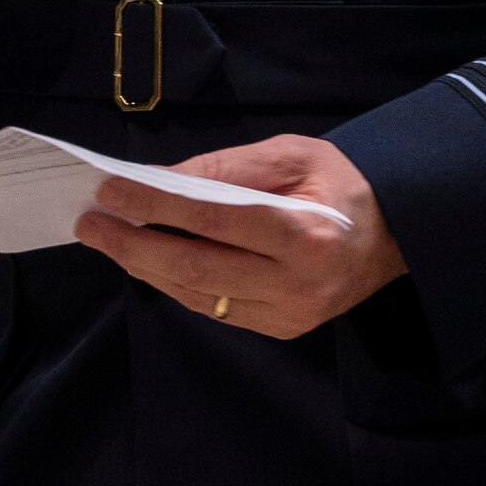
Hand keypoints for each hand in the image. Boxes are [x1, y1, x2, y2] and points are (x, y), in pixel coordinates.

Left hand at [74, 135, 407, 338]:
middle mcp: (297, 283)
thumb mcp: (293, 155)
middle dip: (135, 245)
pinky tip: (150, 261)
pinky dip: (177, 284)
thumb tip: (162, 179)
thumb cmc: (341, 182)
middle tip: (92, 222)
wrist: (394, 233)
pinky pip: (216, 309)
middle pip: (197, 268)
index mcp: (305, 232)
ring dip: (146, 267)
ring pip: (200, 296)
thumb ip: (229, 168)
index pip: (215, 219)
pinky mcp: (282, 330)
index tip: (110, 191)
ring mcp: (289, 315)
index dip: (157, 206)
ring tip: (109, 239)